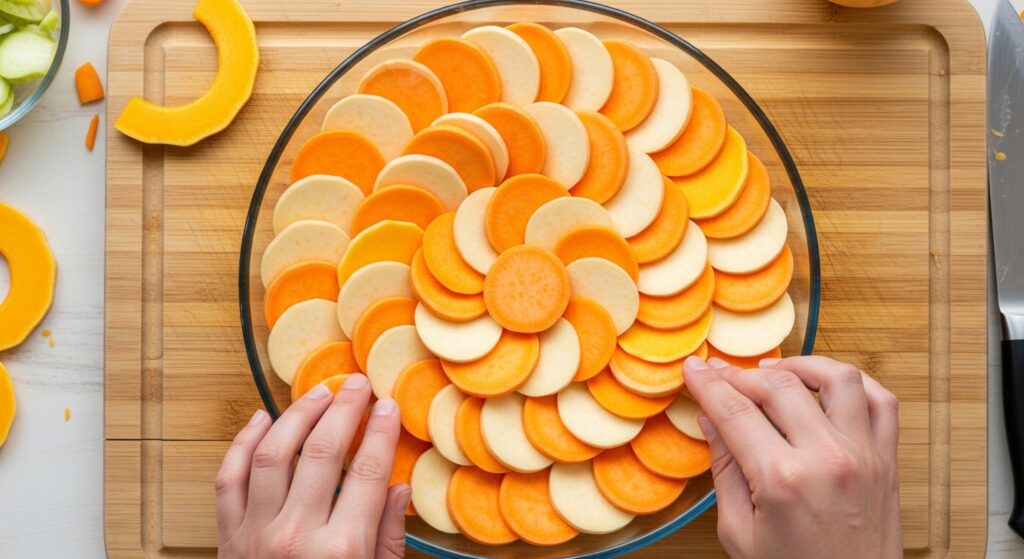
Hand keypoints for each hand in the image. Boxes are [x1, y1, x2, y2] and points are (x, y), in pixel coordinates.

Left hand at [215, 373, 408, 558]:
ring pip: (272, 455)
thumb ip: (388, 539)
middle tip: (356, 385)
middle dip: (343, 410)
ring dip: (296, 417)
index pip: (368, 473)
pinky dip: (242, 444)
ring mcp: (256, 534)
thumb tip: (398, 490)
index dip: (381, 433)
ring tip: (317, 395)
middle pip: (321, 453)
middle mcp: (296, 535)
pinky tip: (261, 419)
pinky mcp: (229, 537)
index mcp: (342, 550)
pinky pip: (230, 480)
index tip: (387, 406)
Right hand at [683, 355, 900, 558]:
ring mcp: (863, 455)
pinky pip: (880, 400)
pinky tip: (825, 385)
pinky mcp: (886, 460)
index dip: (707, 383)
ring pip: (835, 377)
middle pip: (777, 385)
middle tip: (720, 373)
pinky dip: (854, 382)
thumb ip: (725, 470)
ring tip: (774, 371)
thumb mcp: (739, 533)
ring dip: (800, 365)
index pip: (734, 410)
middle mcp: (827, 458)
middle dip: (741, 373)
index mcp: (782, 479)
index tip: (693, 369)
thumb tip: (711, 420)